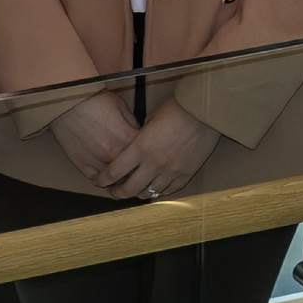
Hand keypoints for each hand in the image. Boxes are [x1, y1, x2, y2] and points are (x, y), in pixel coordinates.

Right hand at [50, 92, 140, 188]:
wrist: (67, 103)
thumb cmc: (92, 101)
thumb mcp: (121, 107)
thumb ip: (133, 126)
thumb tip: (139, 137)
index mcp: (127, 139)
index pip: (147, 156)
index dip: (148, 154)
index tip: (147, 153)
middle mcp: (114, 154)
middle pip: (134, 172)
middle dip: (137, 170)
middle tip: (138, 167)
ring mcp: (98, 162)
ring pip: (116, 182)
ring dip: (121, 179)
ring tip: (123, 174)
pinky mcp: (83, 166)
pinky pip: (97, 181)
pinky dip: (103, 180)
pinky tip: (107, 175)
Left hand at [103, 99, 219, 200]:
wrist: (203, 112)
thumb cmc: (176, 110)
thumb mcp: (149, 120)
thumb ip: (140, 137)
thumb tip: (135, 145)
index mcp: (140, 148)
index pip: (115, 171)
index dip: (103, 179)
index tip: (99, 181)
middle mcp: (154, 164)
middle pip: (130, 189)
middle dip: (118, 193)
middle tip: (114, 192)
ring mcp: (171, 171)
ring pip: (150, 193)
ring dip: (140, 193)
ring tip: (136, 190)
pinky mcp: (186, 174)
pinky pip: (170, 190)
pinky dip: (160, 191)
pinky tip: (156, 188)